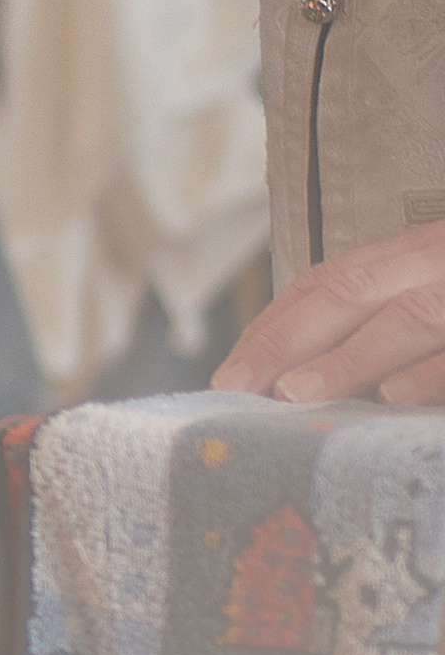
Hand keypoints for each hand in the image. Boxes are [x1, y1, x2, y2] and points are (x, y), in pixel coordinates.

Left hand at [214, 223, 444, 404]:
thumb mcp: (429, 290)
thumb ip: (376, 321)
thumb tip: (301, 379)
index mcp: (412, 258)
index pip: (327, 284)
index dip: (273, 326)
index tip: (229, 372)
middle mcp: (436, 266)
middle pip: (351, 292)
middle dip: (286, 341)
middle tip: (236, 387)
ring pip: (408, 317)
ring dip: (345, 358)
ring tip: (292, 394)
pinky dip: (426, 373)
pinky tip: (391, 396)